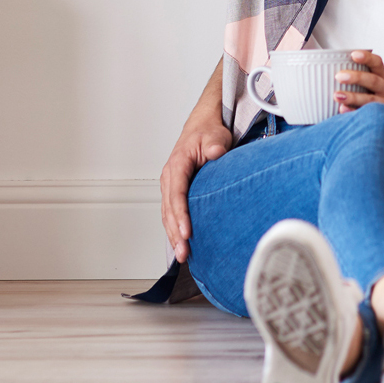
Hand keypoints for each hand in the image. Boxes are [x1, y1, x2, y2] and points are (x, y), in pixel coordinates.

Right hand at [159, 116, 231, 262]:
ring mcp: (170, 185)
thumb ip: (214, 144)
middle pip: (169, 210)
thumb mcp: (214, 135)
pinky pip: (172, 213)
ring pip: (168, 215)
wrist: (202, 126)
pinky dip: (174, 230)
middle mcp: (170, 177)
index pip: (177, 193)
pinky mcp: (175, 191)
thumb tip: (216, 152)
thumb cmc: (208, 132)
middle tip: (184, 253)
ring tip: (182, 256)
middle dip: (175, 233)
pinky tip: (181, 244)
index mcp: (177, 164)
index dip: (181, 214)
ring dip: (173, 236)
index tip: (187, 232)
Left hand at [334, 51, 383, 112]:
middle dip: (356, 77)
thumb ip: (357, 81)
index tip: (353, 55)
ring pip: (371, 99)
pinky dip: (354, 112)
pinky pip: (369, 116)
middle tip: (339, 76)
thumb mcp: (370, 89)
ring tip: (337, 96)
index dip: (367, 58)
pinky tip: (343, 110)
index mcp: (383, 78)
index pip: (377, 63)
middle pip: (374, 80)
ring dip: (353, 97)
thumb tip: (330, 73)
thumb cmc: (371, 102)